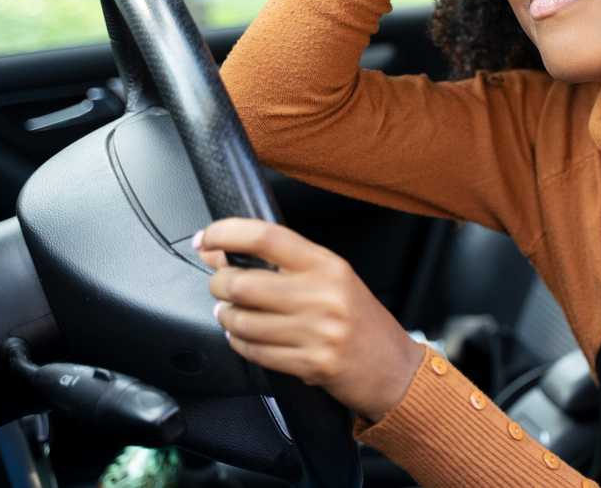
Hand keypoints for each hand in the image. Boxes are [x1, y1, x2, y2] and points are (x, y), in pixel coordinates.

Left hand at [195, 218, 425, 422]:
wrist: (393, 367)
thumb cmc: (360, 319)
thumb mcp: (330, 279)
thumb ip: (279, 264)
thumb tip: (218, 250)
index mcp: (327, 265)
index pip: (266, 237)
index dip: (227, 233)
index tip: (206, 237)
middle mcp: (323, 295)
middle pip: (244, 283)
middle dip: (218, 284)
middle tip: (219, 285)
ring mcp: (317, 331)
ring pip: (243, 321)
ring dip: (226, 317)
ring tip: (232, 313)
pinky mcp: (310, 364)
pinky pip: (254, 352)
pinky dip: (239, 344)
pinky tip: (244, 338)